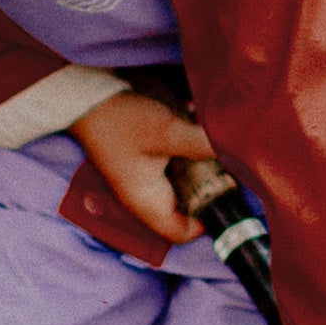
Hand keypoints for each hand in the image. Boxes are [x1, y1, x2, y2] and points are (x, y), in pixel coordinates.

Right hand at [70, 91, 218, 245]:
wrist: (88, 92)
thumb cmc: (120, 118)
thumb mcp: (166, 131)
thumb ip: (202, 144)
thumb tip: (237, 153)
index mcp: (145, 201)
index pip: (180, 232)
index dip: (207, 220)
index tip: (228, 193)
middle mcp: (146, 193)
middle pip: (187, 207)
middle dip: (210, 190)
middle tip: (231, 168)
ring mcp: (146, 174)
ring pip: (185, 185)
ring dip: (203, 169)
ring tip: (219, 149)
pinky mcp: (148, 155)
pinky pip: (178, 164)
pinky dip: (192, 152)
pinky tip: (202, 132)